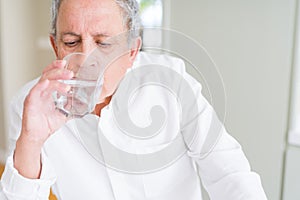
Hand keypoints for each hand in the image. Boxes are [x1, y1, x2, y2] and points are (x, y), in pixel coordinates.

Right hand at [14, 60, 72, 178]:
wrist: (38, 136)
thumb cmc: (46, 124)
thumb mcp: (64, 113)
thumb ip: (73, 107)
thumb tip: (85, 105)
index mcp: (47, 92)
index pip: (51, 75)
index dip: (57, 67)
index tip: (65, 63)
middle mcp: (41, 92)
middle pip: (48, 75)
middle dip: (59, 72)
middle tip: (70, 73)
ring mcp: (35, 96)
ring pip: (44, 82)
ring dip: (56, 80)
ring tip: (67, 84)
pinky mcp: (30, 103)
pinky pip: (34, 92)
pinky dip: (41, 87)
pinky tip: (47, 83)